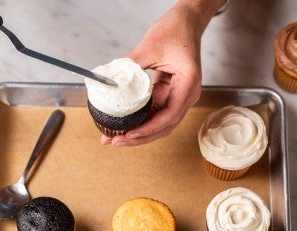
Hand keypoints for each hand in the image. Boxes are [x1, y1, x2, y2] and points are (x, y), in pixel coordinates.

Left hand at [101, 0, 222, 146]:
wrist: (186, 22)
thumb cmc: (176, 30)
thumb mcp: (150, 45)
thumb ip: (130, 65)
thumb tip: (109, 81)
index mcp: (188, 84)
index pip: (170, 115)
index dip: (149, 129)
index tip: (129, 134)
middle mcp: (186, 95)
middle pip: (164, 126)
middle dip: (140, 137)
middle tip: (116, 141)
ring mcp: (178, 97)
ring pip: (159, 123)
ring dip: (138, 132)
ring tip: (115, 137)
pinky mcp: (169, 95)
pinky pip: (154, 113)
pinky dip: (140, 120)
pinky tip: (124, 124)